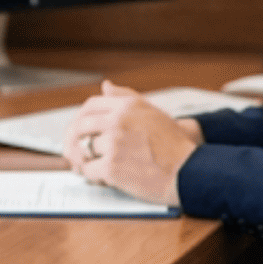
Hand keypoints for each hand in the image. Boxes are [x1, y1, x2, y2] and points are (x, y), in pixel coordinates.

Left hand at [62, 80, 201, 206]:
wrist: (190, 172)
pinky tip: (102, 178)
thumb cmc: (175, 145)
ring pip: (83, 150)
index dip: (81, 118)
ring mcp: (114, 144)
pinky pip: (88, 171)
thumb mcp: (153, 113)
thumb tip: (105, 85)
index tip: (79, 130)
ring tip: (87, 167)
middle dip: (73, 141)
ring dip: (82, 161)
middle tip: (74, 153)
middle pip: (80, 127)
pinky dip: (92, 177)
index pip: (91, 105)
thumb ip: (126, 97)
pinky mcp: (112, 167)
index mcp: (128, 106)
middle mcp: (119, 121)